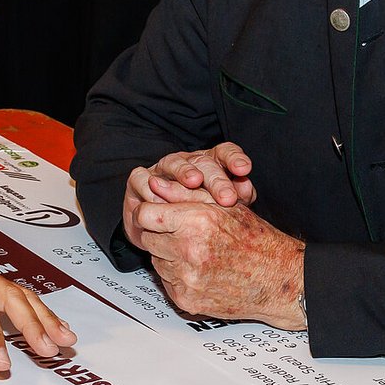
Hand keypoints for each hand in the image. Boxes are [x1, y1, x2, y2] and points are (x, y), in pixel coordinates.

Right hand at [121, 143, 255, 247]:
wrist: (157, 231)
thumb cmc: (193, 217)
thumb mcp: (218, 209)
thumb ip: (235, 197)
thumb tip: (246, 189)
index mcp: (209, 165)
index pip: (224, 153)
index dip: (234, 158)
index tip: (243, 169)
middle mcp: (186, 162)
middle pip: (202, 162)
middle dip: (215, 178)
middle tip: (227, 197)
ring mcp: (161, 169)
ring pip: (173, 162)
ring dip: (183, 171)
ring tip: (193, 182)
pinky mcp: (138, 179)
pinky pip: (142, 177)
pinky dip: (150, 186)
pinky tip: (159, 198)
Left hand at [132, 200, 305, 328]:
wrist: (276, 279)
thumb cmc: (254, 240)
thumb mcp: (223, 205)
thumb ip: (183, 193)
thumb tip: (155, 184)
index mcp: (195, 222)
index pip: (145, 215)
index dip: (150, 212)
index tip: (157, 214)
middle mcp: (188, 251)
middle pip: (147, 238)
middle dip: (160, 234)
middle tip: (183, 234)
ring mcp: (186, 278)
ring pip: (156, 260)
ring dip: (168, 255)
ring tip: (196, 252)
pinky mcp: (186, 299)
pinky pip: (166, 282)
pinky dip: (177, 275)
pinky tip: (199, 270)